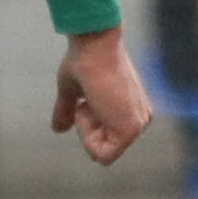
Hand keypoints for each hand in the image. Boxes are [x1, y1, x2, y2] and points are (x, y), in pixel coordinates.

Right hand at [50, 31, 151, 168]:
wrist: (94, 44)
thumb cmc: (84, 60)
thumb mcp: (73, 90)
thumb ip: (68, 111)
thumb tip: (58, 129)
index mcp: (132, 110)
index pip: (102, 139)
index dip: (84, 125)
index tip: (84, 100)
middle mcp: (139, 119)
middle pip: (101, 147)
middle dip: (85, 127)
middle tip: (86, 99)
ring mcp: (138, 125)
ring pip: (101, 152)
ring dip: (85, 129)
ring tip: (89, 100)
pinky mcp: (131, 129)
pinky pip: (102, 154)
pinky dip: (87, 136)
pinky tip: (91, 107)